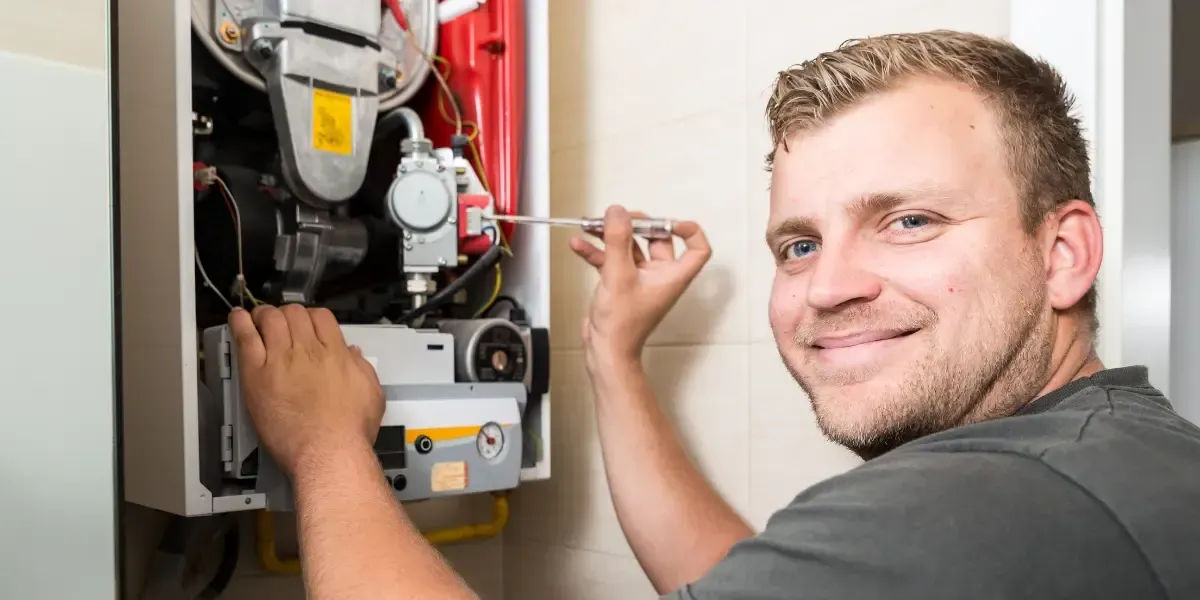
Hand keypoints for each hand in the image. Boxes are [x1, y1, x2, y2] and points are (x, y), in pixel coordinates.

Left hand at [228, 304, 384, 476]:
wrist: (328, 451)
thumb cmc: (349, 431)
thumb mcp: (371, 394)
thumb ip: (361, 368)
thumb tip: (353, 354)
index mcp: (335, 353)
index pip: (320, 316)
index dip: (311, 316)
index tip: (305, 324)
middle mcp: (308, 351)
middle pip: (293, 313)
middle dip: (287, 314)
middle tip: (281, 322)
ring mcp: (281, 360)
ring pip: (269, 318)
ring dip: (263, 314)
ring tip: (258, 318)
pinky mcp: (258, 375)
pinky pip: (246, 338)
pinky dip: (240, 323)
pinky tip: (237, 318)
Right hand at [569, 205, 710, 367]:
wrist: (605, 350)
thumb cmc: (622, 328)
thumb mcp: (619, 276)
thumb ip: (618, 241)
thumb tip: (618, 214)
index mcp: (672, 276)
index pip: (697, 248)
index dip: (688, 230)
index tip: (669, 221)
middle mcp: (660, 276)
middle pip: (657, 239)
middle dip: (636, 225)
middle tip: (618, 219)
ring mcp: (640, 279)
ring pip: (630, 247)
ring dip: (610, 236)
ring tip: (593, 226)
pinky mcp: (621, 283)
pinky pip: (612, 259)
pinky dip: (597, 251)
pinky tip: (580, 245)